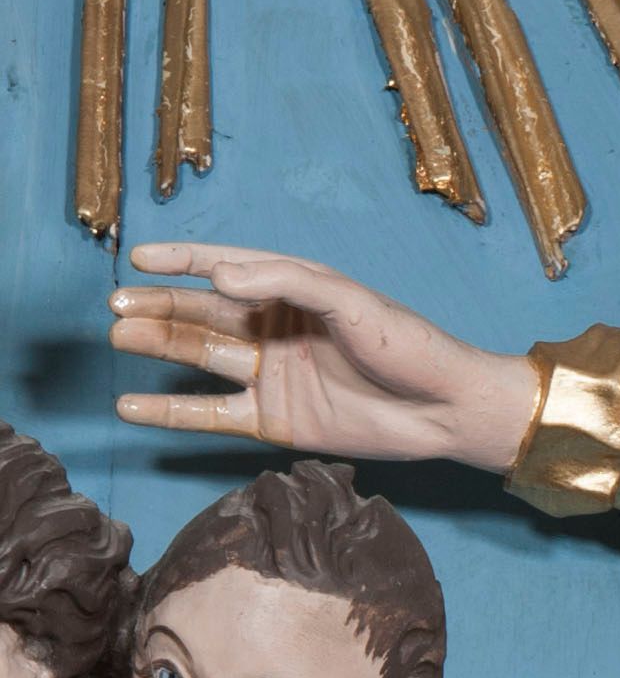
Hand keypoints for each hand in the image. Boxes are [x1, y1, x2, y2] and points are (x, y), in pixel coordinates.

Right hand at [108, 243, 538, 472]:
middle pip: (204, 313)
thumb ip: (286, 281)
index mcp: (295, 291)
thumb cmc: (407, 344)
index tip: (141, 258)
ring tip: (118, 337)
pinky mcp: (272, 420)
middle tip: (117, 304)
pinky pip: (210, 413)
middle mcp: (276, 329)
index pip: (227, 269)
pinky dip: (169, 412)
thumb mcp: (350, 301)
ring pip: (200, 357)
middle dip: (159, 306)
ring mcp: (271, 375)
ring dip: (158, 346)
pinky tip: (130, 406)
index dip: (183, 261)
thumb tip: (220, 277)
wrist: (444, 409)